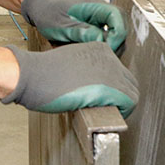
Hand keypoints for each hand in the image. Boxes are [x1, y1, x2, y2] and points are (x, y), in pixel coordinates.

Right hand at [2, 43, 138, 117]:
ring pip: (132, 92)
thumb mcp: (70, 63)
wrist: (32, 75)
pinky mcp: (109, 87)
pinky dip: (123, 111)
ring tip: (108, 113)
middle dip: (123, 96)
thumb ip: (88, 71)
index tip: (106, 98)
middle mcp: (109, 57)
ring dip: (123, 105)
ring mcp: (111, 72)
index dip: (116, 88)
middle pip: (130, 82)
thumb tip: (97, 87)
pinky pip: (128, 102)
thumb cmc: (42, 72)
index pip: (120, 71)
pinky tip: (108, 115)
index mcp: (100, 49)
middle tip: (110, 109)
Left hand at [20, 0, 126, 51]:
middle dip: (116, 43)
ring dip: (109, 45)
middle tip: (102, 56)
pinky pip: (105, 36)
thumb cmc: (49, 13)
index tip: (108, 49)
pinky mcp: (95, 25)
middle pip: (120, 27)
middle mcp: (101, 10)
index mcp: (94, 5)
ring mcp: (99, 18)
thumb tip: (101, 40)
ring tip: (94, 55)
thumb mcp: (62, 25)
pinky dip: (101, 45)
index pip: (118, 17)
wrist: (40, 7)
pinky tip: (90, 52)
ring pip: (114, 33)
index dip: (117, 35)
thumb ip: (81, 32)